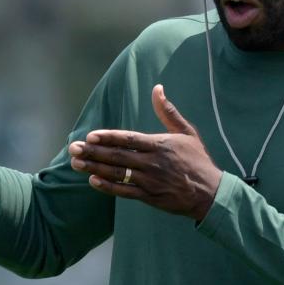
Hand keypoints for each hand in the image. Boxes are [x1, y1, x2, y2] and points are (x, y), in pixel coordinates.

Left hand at [68, 84, 221, 221]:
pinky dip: (108, 187)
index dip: (108, 137)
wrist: (210, 193)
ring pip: (117, 173)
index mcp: (160, 145)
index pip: (129, 139)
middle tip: (73, 148)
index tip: (90, 136)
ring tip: (76, 163)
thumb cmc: (198, 160)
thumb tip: (157, 88)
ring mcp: (150, 180)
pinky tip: (93, 180)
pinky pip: (124, 191)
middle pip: (117, 156)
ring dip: (94, 167)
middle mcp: (152, 162)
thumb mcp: (187, 132)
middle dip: (93, 152)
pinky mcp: (149, 196)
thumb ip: (168, 112)